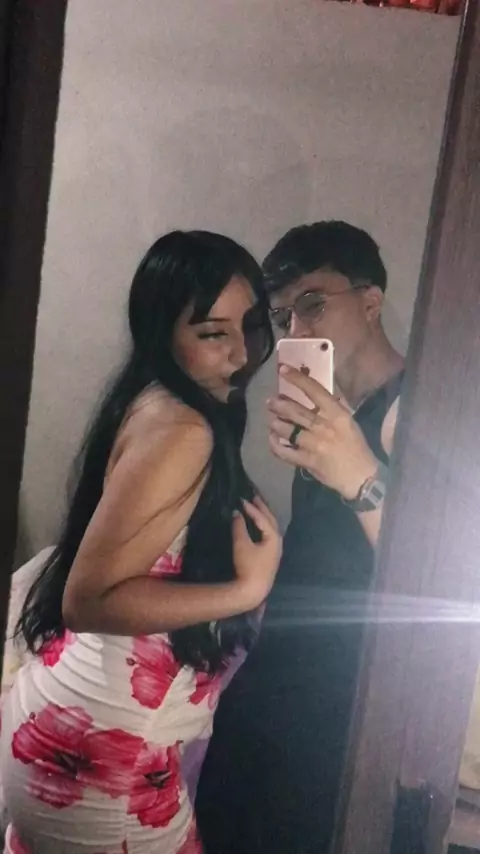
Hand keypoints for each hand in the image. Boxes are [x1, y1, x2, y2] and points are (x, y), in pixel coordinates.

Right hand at [232, 497, 281, 607]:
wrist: (252, 591)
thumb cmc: (248, 566)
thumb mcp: (241, 544)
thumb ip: (239, 526)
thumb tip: (236, 512)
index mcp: (273, 537)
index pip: (263, 517)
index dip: (252, 508)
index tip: (241, 499)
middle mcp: (278, 541)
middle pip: (271, 520)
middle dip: (263, 508)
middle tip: (254, 496)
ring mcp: (275, 549)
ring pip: (271, 527)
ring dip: (264, 516)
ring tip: (256, 506)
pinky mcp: (270, 556)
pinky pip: (269, 534)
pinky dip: (263, 525)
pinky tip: (258, 525)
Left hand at [268, 366, 377, 500]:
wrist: (361, 476)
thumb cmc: (356, 446)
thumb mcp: (349, 422)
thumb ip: (334, 408)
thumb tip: (320, 393)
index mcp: (336, 414)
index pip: (314, 390)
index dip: (297, 379)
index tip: (283, 370)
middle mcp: (323, 426)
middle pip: (294, 410)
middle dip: (278, 404)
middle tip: (270, 401)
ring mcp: (313, 444)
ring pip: (286, 429)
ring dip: (275, 423)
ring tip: (272, 420)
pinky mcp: (306, 461)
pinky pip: (284, 451)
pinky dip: (275, 444)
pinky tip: (273, 439)